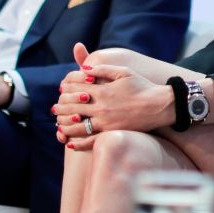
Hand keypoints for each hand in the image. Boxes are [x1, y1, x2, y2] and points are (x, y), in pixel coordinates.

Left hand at [55, 61, 174, 149]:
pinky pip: (90, 141)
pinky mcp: (111, 132)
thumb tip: (84, 69)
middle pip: (72, 107)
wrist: (159, 105)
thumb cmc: (142, 86)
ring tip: (58, 124)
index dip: (65, 88)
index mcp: (102, 90)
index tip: (61, 89)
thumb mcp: (124, 72)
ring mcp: (105, 122)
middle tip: (54, 108)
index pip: (75, 89)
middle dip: (60, 107)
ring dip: (64, 125)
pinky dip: (77, 143)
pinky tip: (69, 143)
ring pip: (76, 126)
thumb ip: (103, 69)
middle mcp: (101, 107)